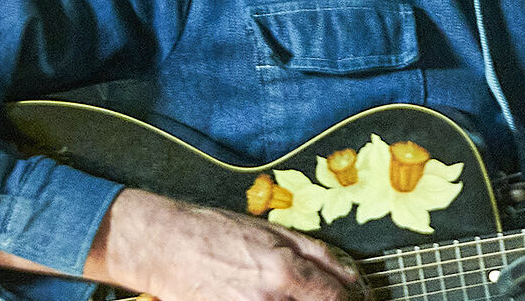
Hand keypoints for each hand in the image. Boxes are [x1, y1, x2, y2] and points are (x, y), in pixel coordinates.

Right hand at [90, 187, 364, 300]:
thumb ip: (317, 254)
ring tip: (296, 296)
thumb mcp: (273, 231)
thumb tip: (350, 274)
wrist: (166, 246)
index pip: (335, 297)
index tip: (358, 298)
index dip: (352, 299)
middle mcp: (269, 300)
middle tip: (334, 299)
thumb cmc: (216, 232)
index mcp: (284, 272)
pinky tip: (274, 300)